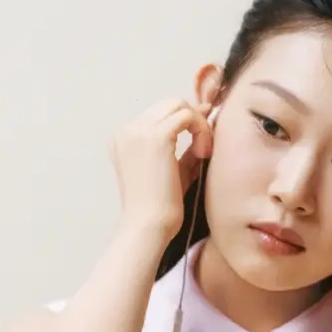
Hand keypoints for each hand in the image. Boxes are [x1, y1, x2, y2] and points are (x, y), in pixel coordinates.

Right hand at [109, 97, 215, 240]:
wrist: (148, 228)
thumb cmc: (162, 209)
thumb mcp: (174, 170)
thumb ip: (186, 145)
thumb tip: (207, 114)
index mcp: (125, 139)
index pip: (160, 113)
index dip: (187, 121)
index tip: (204, 138)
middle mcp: (127, 131)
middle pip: (170, 103)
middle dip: (193, 119)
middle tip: (205, 148)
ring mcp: (138, 132)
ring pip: (179, 104)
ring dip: (198, 125)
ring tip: (203, 154)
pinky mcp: (155, 138)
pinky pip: (187, 116)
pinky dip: (201, 130)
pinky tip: (203, 154)